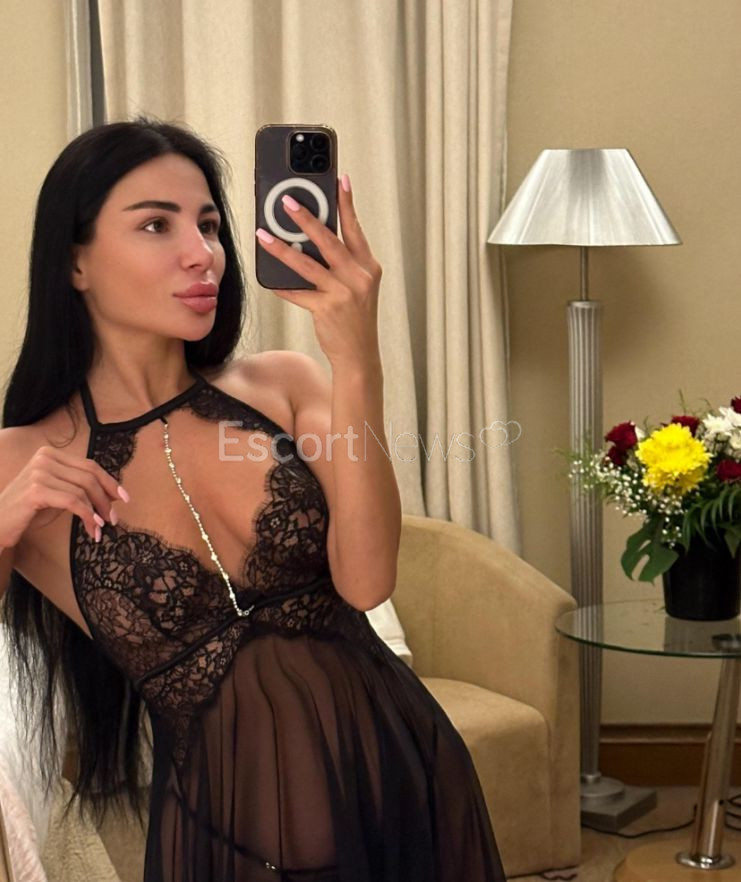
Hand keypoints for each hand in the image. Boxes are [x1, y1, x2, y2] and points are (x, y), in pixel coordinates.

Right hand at [0, 446, 127, 546]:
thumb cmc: (29, 511)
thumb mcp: (60, 495)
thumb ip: (82, 489)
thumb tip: (116, 493)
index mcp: (50, 454)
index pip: (89, 465)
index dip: (110, 482)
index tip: (125, 498)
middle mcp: (44, 458)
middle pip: (89, 476)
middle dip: (106, 499)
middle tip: (114, 519)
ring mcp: (39, 472)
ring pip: (83, 490)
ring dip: (97, 512)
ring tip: (101, 528)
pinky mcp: (36, 490)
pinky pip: (73, 501)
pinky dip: (87, 515)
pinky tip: (93, 527)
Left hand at [255, 174, 382, 370]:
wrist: (359, 355)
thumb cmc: (355, 318)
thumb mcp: (358, 287)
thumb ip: (342, 264)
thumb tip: (309, 241)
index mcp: (368, 267)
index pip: (356, 228)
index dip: (347, 203)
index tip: (340, 179)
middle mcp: (359, 277)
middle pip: (329, 240)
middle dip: (306, 217)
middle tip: (286, 201)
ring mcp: (343, 293)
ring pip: (307, 263)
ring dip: (282, 248)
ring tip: (263, 234)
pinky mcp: (327, 309)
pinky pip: (298, 292)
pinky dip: (282, 286)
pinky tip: (269, 279)